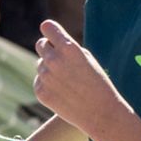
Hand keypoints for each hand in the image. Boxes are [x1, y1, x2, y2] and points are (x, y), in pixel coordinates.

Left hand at [33, 19, 127, 140]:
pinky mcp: (41, 92)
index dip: (50, 30)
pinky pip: (39, 80)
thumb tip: (48, 42)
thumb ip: (66, 47)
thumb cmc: (97, 83)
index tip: (53, 35)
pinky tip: (63, 92)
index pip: (47, 27)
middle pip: (41, 44)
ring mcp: (45, 77)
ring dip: (50, 68)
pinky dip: (48, 84)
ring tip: (68, 80)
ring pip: (40, 64)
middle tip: (61, 58)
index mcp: (69, 48)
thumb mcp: (86, 58)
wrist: (100, 114)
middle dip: (49, 48)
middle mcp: (54, 60)